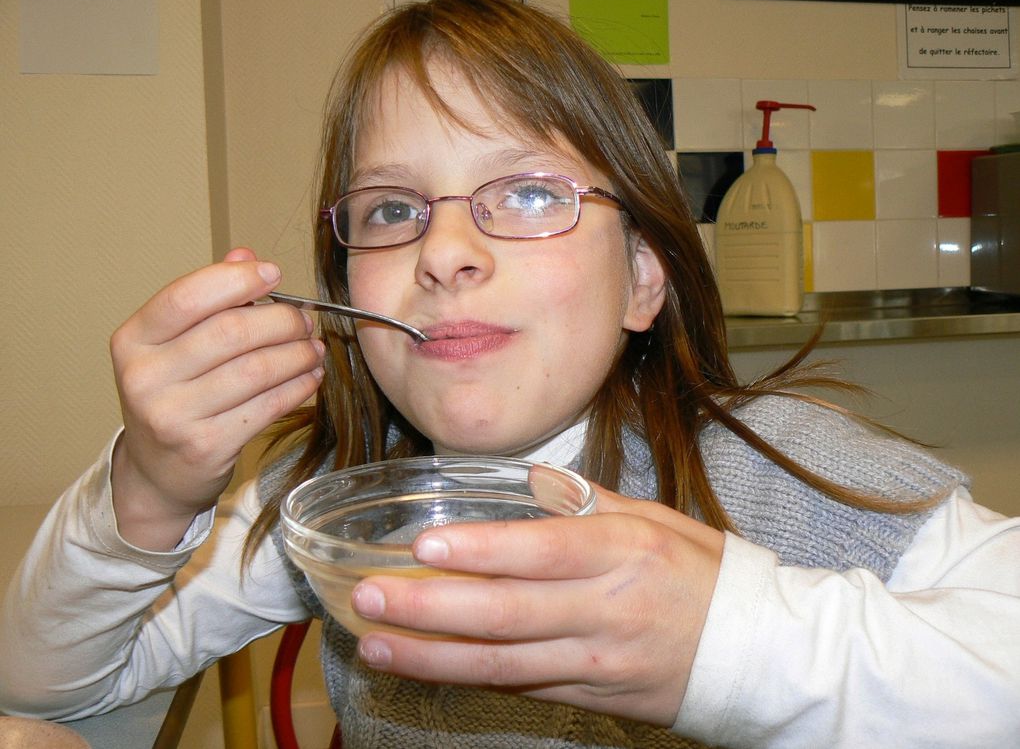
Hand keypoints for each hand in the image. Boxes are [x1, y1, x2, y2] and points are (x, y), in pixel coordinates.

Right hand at [110, 248, 324, 548]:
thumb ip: (209, 299)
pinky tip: (310, 376)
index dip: (236, 280)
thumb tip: (246, 256)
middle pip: (231, 332)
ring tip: (313, 348)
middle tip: (305, 320)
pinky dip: (298, 387)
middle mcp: (145, 378)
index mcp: (132, 341)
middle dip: (281, 320)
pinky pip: (267, 406)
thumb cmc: (174, 395)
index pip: (186, 297)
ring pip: (256, 370)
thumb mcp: (175, 345)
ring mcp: (173, 416)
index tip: (273, 274)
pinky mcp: (206, 446)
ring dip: (297, 354)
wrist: (159, 472)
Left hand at [350, 484, 724, 725]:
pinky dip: (468, 679)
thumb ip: (587, 501)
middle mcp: (606, 609)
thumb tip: (531, 477)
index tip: (424, 546)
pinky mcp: (591, 697)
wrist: (759, 653)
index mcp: (624, 552)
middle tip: (368, 596)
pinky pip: (521, 689)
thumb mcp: (657, 519)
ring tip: (373, 644)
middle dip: (430, 608)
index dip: (481, 550)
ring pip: (502, 664)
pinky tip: (422, 668)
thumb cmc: (704, 574)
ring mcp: (596, 661)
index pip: (543, 551)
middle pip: (506, 613)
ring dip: (431, 657)